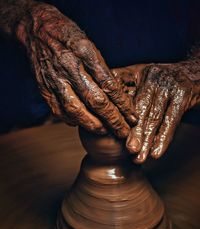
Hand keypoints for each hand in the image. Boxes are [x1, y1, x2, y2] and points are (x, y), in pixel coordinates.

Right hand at [15, 1, 135, 136]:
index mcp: (84, 52)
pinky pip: (59, 111)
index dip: (122, 105)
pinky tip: (81, 123)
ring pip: (76, 110)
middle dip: (112, 120)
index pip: (109, 84)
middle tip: (123, 132)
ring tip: (105, 131)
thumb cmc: (67, 35)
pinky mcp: (44, 89)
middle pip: (95, 100)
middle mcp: (69, 67)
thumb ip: (101, 68)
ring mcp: (55, 80)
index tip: (132, 117)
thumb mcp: (88, 43)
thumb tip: (116, 95)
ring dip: (93, 124)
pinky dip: (72, 120)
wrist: (36, 31)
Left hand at [116, 60, 199, 162]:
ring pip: (155, 117)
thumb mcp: (142, 77)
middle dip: (133, 132)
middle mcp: (152, 75)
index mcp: (138, 72)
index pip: (122, 94)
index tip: (107, 131)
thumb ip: (123, 87)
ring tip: (138, 158)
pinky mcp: (184, 94)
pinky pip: (171, 121)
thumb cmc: (163, 80)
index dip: (116, 114)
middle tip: (127, 150)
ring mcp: (169, 84)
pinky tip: (156, 153)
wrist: (194, 72)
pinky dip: (164, 138)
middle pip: (140, 109)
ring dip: (146, 140)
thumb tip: (103, 105)